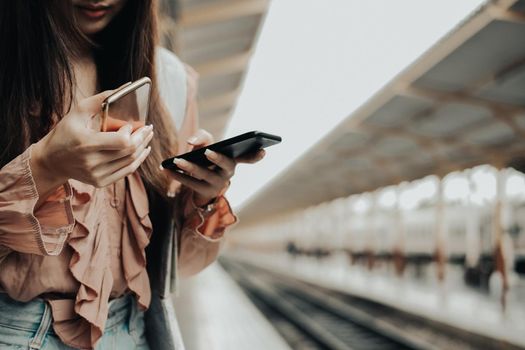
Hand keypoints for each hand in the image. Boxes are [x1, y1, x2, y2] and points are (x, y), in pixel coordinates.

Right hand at [31, 91, 153, 199]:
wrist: (51, 161)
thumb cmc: (65, 132)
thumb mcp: (78, 112)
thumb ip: (101, 100)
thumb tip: (125, 87)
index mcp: (86, 144)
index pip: (122, 141)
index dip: (131, 133)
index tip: (131, 124)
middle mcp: (92, 162)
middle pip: (130, 151)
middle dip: (143, 137)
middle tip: (148, 127)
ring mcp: (97, 175)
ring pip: (131, 162)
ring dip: (143, 147)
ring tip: (147, 136)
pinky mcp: (101, 182)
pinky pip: (127, 171)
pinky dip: (138, 160)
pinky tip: (143, 150)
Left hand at [163, 129, 265, 206]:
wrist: (201, 184)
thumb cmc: (206, 158)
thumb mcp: (206, 144)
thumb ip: (202, 136)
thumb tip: (192, 143)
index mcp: (233, 160)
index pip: (248, 157)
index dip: (256, 155)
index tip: (264, 150)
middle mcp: (229, 173)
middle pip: (225, 165)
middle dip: (217, 158)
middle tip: (207, 151)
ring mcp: (217, 185)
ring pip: (204, 175)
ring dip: (190, 167)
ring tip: (177, 160)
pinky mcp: (204, 192)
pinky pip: (189, 184)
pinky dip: (177, 176)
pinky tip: (166, 169)